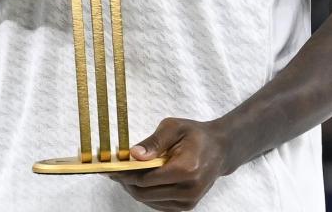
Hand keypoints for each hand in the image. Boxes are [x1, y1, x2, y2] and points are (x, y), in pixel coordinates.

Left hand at [110, 117, 235, 210]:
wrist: (220, 150)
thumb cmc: (195, 135)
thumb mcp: (174, 128)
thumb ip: (153, 142)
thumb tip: (133, 155)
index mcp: (186, 169)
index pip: (146, 178)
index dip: (125, 174)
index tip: (110, 167)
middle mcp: (188, 190)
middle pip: (144, 193)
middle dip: (127, 183)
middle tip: (115, 171)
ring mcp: (188, 201)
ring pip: (148, 201)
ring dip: (135, 189)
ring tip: (127, 174)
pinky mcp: (186, 206)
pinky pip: (157, 204)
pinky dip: (146, 194)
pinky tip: (143, 180)